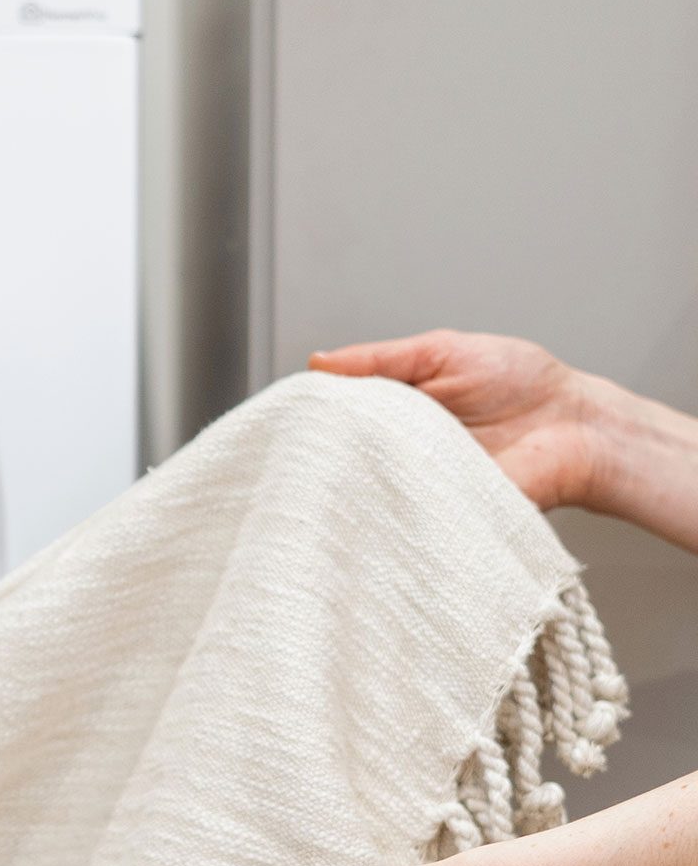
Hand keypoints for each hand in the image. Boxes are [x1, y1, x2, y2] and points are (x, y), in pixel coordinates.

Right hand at [310, 330, 606, 511]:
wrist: (576, 429)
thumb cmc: (521, 384)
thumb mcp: (442, 351)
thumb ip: (382, 358)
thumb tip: (318, 361)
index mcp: (394, 406)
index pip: (337, 413)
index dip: (312, 414)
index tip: (289, 414)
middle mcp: (397, 447)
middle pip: (341, 453)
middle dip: (322, 450)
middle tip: (303, 446)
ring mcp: (412, 482)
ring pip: (362, 485)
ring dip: (351, 477)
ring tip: (337, 469)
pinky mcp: (432, 513)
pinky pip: (397, 514)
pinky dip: (385, 507)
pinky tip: (374, 495)